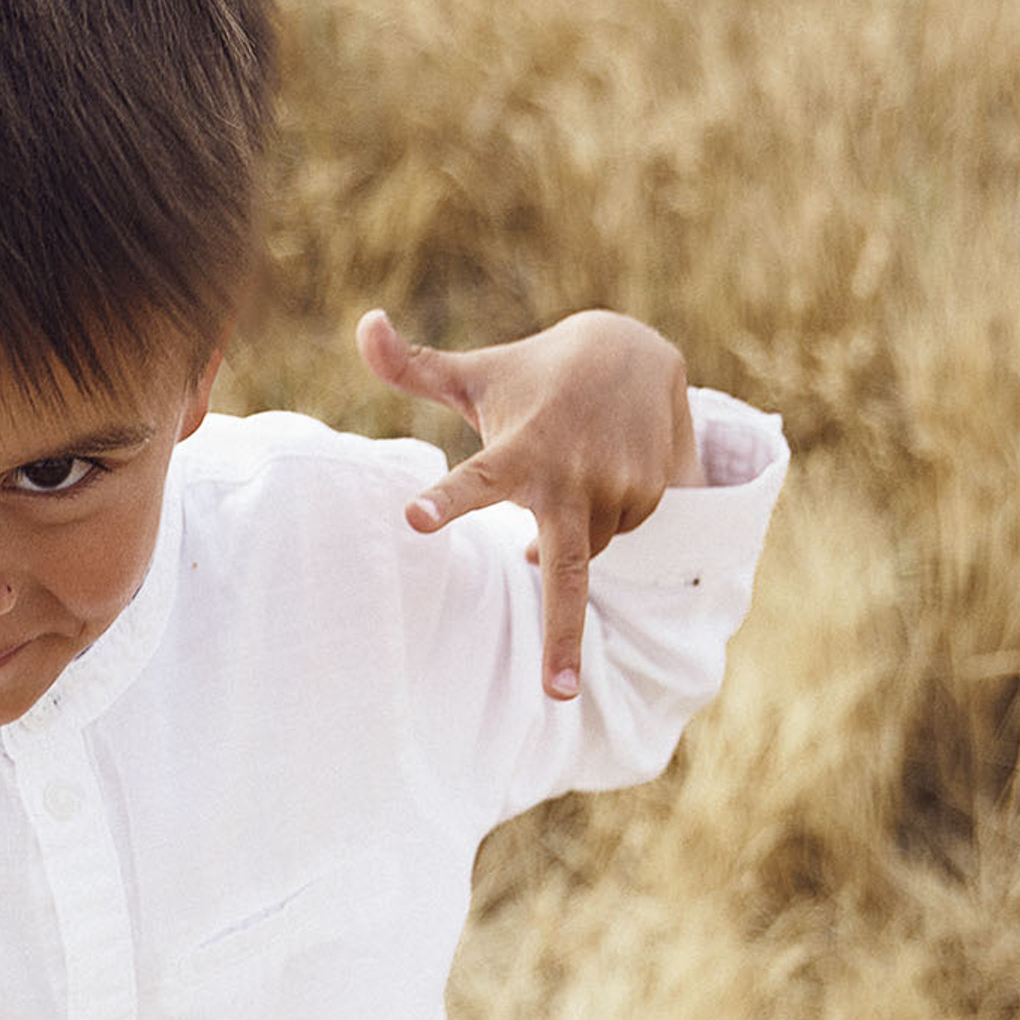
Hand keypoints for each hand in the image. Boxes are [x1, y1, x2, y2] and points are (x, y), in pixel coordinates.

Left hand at [360, 307, 701, 700]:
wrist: (638, 351)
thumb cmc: (535, 375)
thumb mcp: (478, 374)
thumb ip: (411, 366)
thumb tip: (363, 323)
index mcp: (519, 450)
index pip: (476, 480)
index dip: (448, 501)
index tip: (414, 520)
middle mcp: (573, 475)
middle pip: (564, 569)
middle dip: (563, 634)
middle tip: (556, 695)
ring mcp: (620, 489)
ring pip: (584, 551)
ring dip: (569, 531)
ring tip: (569, 470)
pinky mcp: (657, 498)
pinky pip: (615, 535)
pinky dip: (600, 517)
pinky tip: (601, 473)